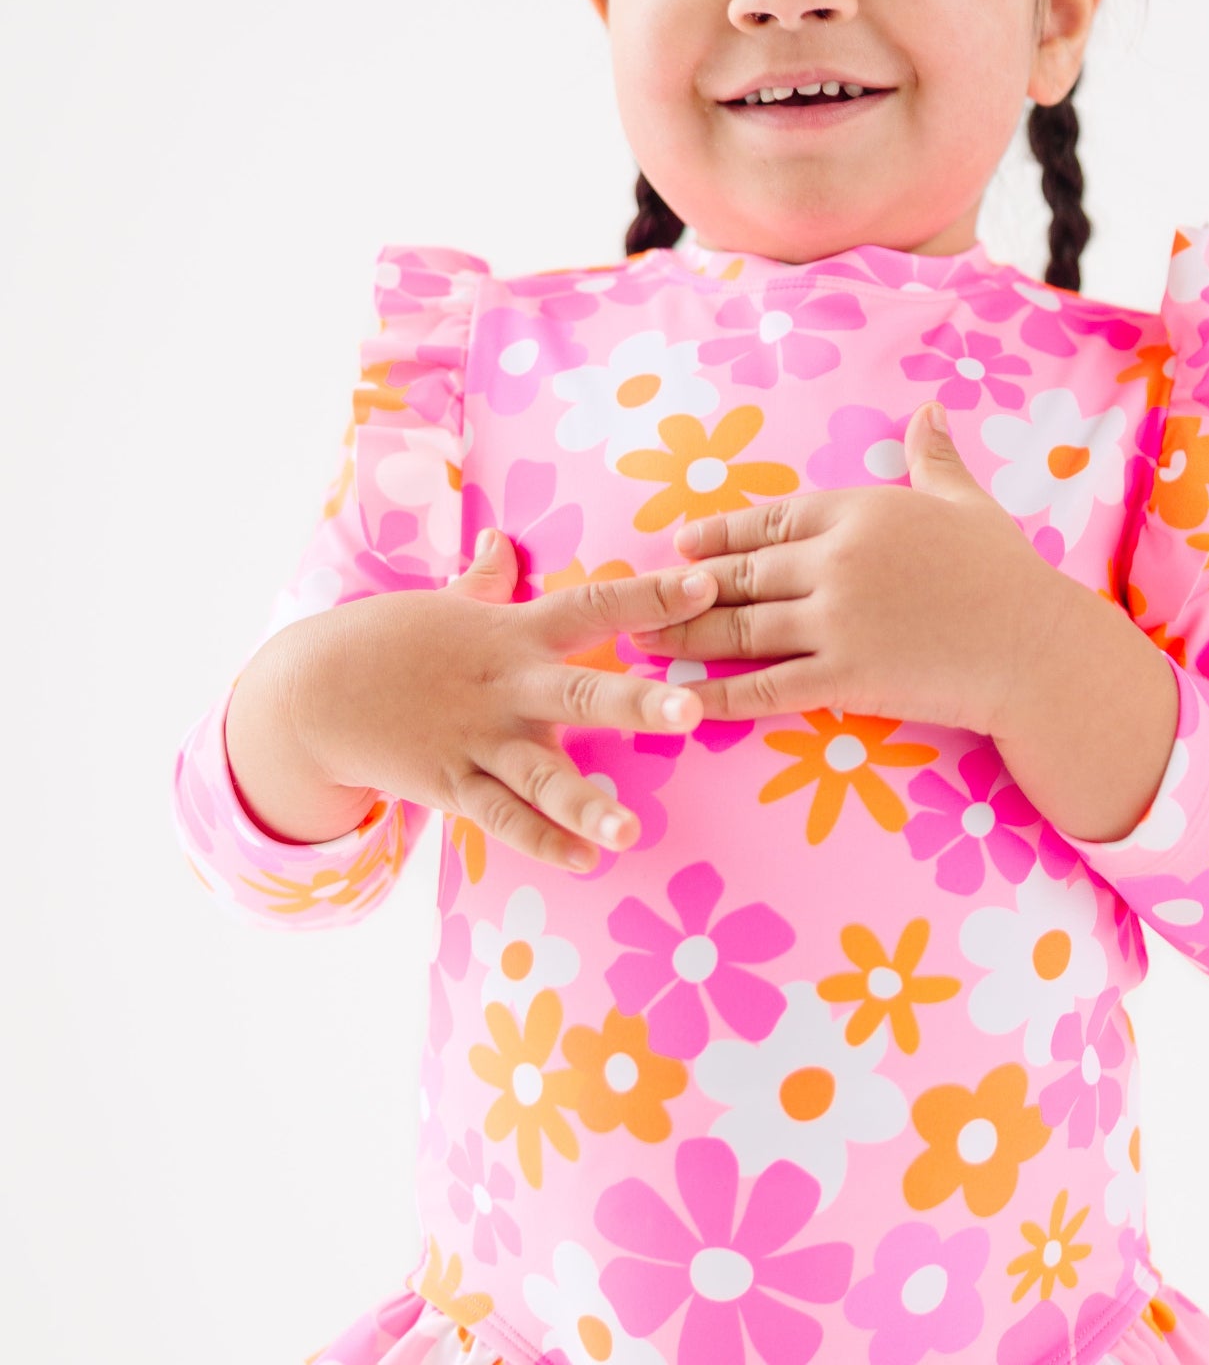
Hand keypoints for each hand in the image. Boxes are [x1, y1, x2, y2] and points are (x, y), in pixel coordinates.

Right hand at [280, 531, 720, 871]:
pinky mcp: (451, 786)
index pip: (594, 605)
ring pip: (541, 776)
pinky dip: (542, 841)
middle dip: (636, 703)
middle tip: (691, 708)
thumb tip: (503, 539)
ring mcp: (478, 741)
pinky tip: (586, 861)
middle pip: (579, 693)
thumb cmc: (389, 641)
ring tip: (630, 830)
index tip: (708, 586)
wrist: (309, 693)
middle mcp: (505, 687)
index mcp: (513, 632)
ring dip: (587, 803)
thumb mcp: (445, 602)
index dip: (652, 596)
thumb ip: (487, 578)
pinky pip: (502, 818)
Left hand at [626, 401, 1051, 732]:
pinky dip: (717, 695)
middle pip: (742, 574)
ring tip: (638, 646)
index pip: (770, 520)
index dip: (719, 534)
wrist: (1036, 648)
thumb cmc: (1006, 574)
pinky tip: (683, 702)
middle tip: (638, 600)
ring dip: (683, 637)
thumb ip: (934, 458)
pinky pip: (765, 688)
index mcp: (859, 511)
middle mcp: (836, 560)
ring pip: (739, 628)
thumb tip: (929, 410)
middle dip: (685, 588)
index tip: (682, 542)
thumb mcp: (965, 504)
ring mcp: (836, 620)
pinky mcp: (845, 677)